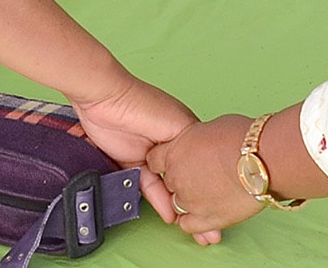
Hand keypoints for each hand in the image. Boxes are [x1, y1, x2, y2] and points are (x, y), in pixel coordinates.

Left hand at [70, 74, 195, 229]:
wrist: (105, 100)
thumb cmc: (143, 104)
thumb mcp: (177, 123)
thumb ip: (190, 146)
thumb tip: (204, 166)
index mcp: (183, 133)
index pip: (199, 164)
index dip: (209, 185)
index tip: (221, 204)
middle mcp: (168, 146)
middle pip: (184, 179)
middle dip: (196, 201)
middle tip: (210, 225)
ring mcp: (149, 156)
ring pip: (167, 187)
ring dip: (178, 206)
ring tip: (193, 228)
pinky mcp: (131, 163)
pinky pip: (147, 186)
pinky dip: (159, 201)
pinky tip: (170, 216)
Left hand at [145, 115, 266, 243]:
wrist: (262, 160)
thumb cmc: (242, 139)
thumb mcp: (209, 127)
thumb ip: (195, 140)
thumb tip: (201, 144)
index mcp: (173, 151)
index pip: (154, 160)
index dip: (166, 161)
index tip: (176, 162)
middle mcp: (176, 177)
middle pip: (168, 183)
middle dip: (180, 180)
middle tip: (200, 177)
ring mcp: (189, 200)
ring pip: (177, 205)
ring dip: (189, 201)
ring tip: (208, 194)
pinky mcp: (205, 219)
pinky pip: (188, 225)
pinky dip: (194, 221)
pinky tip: (205, 213)